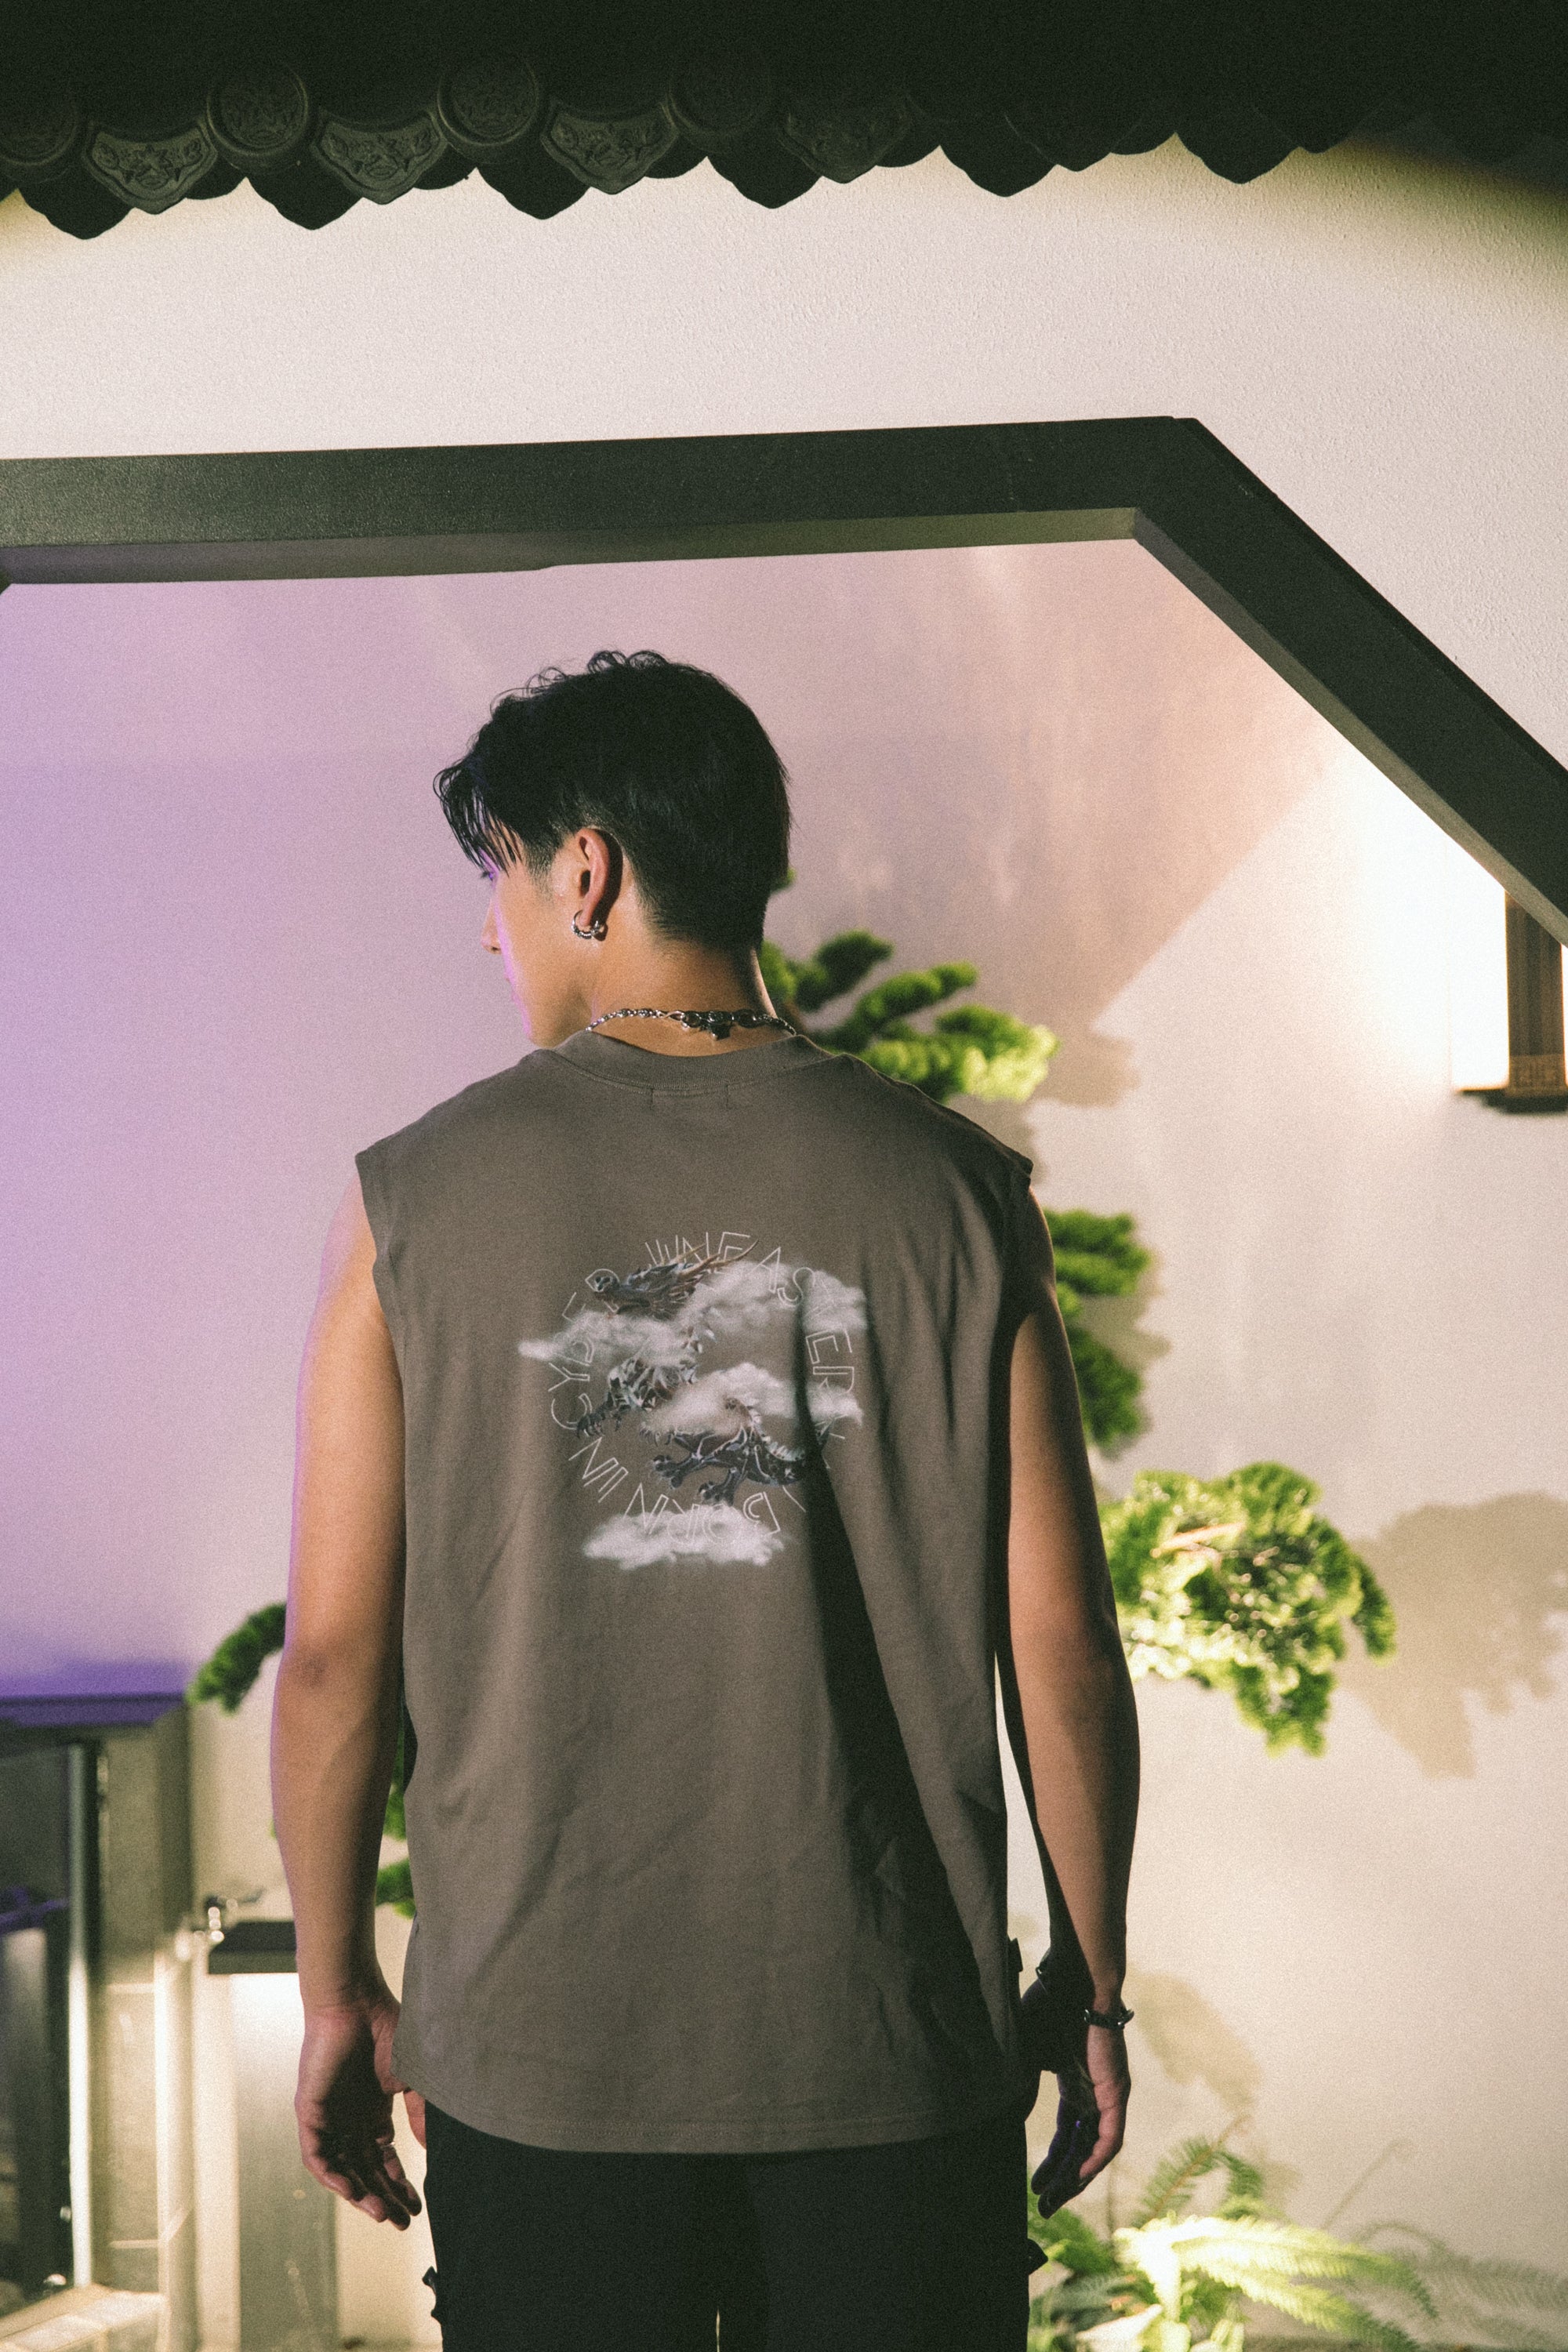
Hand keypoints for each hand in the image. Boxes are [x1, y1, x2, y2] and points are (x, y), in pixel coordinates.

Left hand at [295, 1985, 422, 2226]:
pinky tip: (352, 2191)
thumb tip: (430, 2151)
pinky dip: (333, 2176)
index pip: (383, 2161)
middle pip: (365, 2172)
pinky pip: (317, 2156)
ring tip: (383, 2215)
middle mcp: (349, 2121)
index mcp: (371, 2114)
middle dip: (383, 2198)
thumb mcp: (410, 2080)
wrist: (354, 2001)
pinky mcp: (310, 2113)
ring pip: (341, 2170)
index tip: (417, 2208)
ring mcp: (328, 2119)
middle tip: (401, 2222)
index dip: (399, 2185)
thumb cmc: (385, 2030)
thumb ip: (420, 2115)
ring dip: (360, 2195)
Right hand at [1020, 1959, 1129, 2216]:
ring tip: (1055, 2200)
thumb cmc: (1046, 2006)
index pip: (1066, 2133)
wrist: (1073, 1980)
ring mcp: (1108, 2092)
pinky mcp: (1116, 2090)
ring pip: (1096, 2148)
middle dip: (1062, 2178)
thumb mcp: (1026, 2056)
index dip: (1052, 2161)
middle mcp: (1094, 2091)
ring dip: (1078, 2176)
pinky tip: (1078, 2178)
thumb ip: (1022, 2088)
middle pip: (1081, 2147)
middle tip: (1044, 2205)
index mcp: (1074, 2081)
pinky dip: (1095, 2159)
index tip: (1035, 2184)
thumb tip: (1012, 2120)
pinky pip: (1111, 2136)